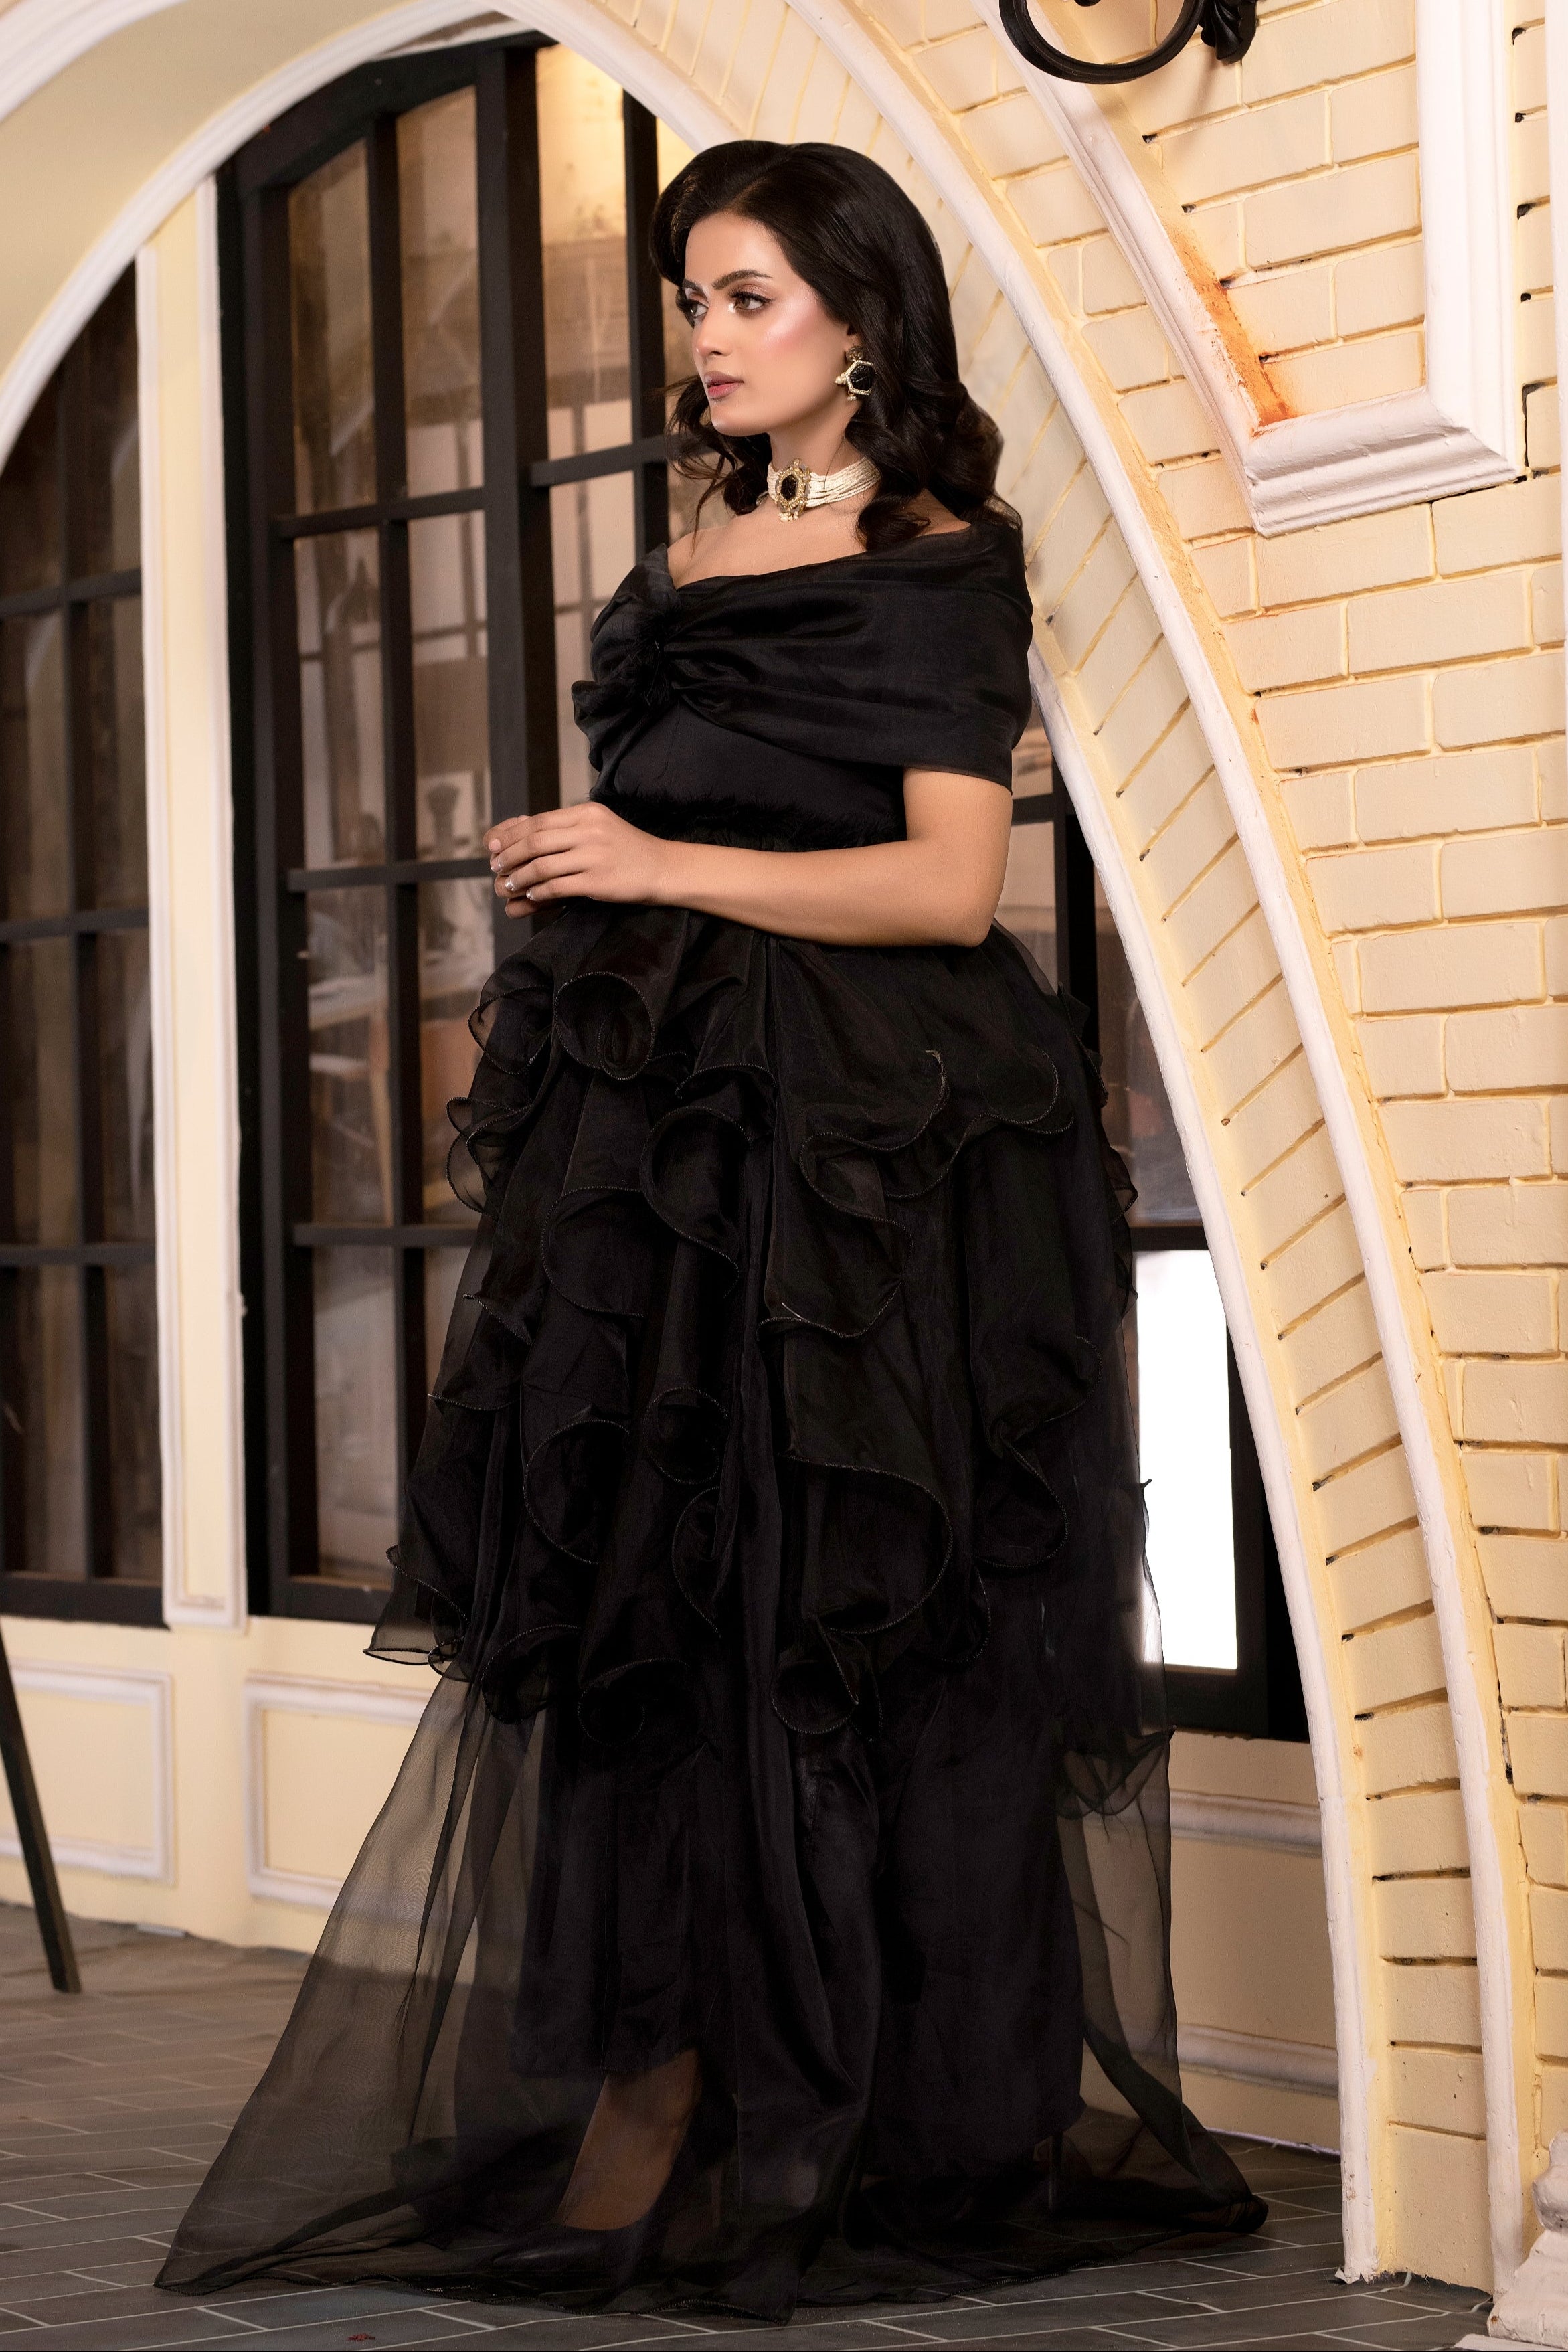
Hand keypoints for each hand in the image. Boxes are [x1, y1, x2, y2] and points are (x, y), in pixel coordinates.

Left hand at [486, 803, 671, 915]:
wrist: (662, 868)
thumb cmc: (627, 849)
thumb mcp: (599, 826)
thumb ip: (566, 827)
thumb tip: (523, 829)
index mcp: (586, 813)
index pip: (538, 821)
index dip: (510, 834)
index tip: (493, 845)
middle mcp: (589, 830)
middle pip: (535, 841)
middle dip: (508, 855)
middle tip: (495, 866)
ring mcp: (594, 856)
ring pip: (541, 865)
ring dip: (519, 877)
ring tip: (509, 884)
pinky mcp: (598, 881)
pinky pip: (557, 886)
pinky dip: (539, 892)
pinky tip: (532, 896)